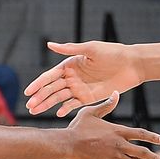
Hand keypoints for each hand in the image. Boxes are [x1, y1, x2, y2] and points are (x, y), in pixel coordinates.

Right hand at [26, 41, 148, 116]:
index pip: (49, 76)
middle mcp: (72, 78)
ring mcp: (79, 88)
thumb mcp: (90, 49)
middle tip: (29, 106)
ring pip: (59, 98)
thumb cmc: (112, 53)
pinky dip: (66, 109)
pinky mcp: (89, 98)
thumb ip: (69, 49)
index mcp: (70, 65)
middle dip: (39, 98)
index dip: (38, 84)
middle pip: (51, 89)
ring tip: (35, 112)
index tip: (28, 92)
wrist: (131, 64)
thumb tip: (49, 45)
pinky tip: (58, 113)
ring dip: (47, 105)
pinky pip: (74, 105)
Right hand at [61, 98, 159, 158]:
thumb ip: (106, 104)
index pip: (140, 134)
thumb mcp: (91, 112)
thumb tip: (116, 93)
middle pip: (142, 152)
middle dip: (154, 157)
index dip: (153, 137)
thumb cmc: (78, 127)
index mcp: (118, 131)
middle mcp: (120, 144)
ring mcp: (115, 156)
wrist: (68, 144)